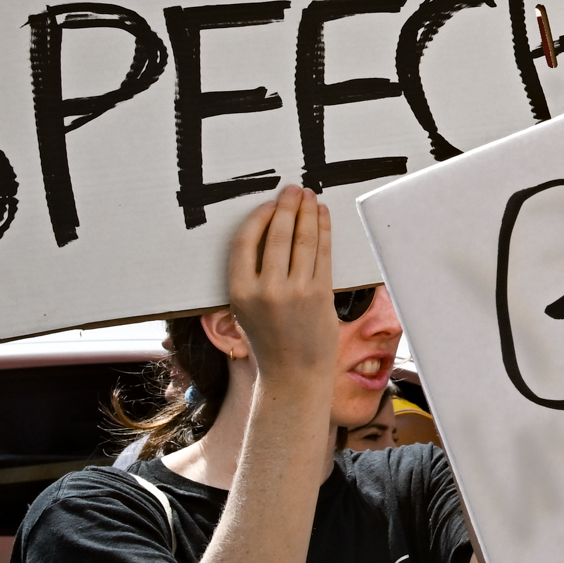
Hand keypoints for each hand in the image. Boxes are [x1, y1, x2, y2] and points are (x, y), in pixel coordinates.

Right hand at [226, 187, 338, 388]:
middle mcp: (267, 290)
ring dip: (307, 212)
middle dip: (287, 207)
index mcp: (240, 292)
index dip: (259, 217)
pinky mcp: (321, 294)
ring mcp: (296, 292)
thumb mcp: (244, 309)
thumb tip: (262, 233)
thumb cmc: (268, 339)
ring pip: (302, 240)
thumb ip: (249, 277)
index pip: (245, 242)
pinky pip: (323, 253)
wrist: (293, 373)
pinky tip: (322, 215)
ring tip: (310, 196)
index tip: (269, 204)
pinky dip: (323, 229)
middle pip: (277, 235)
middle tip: (293, 189)